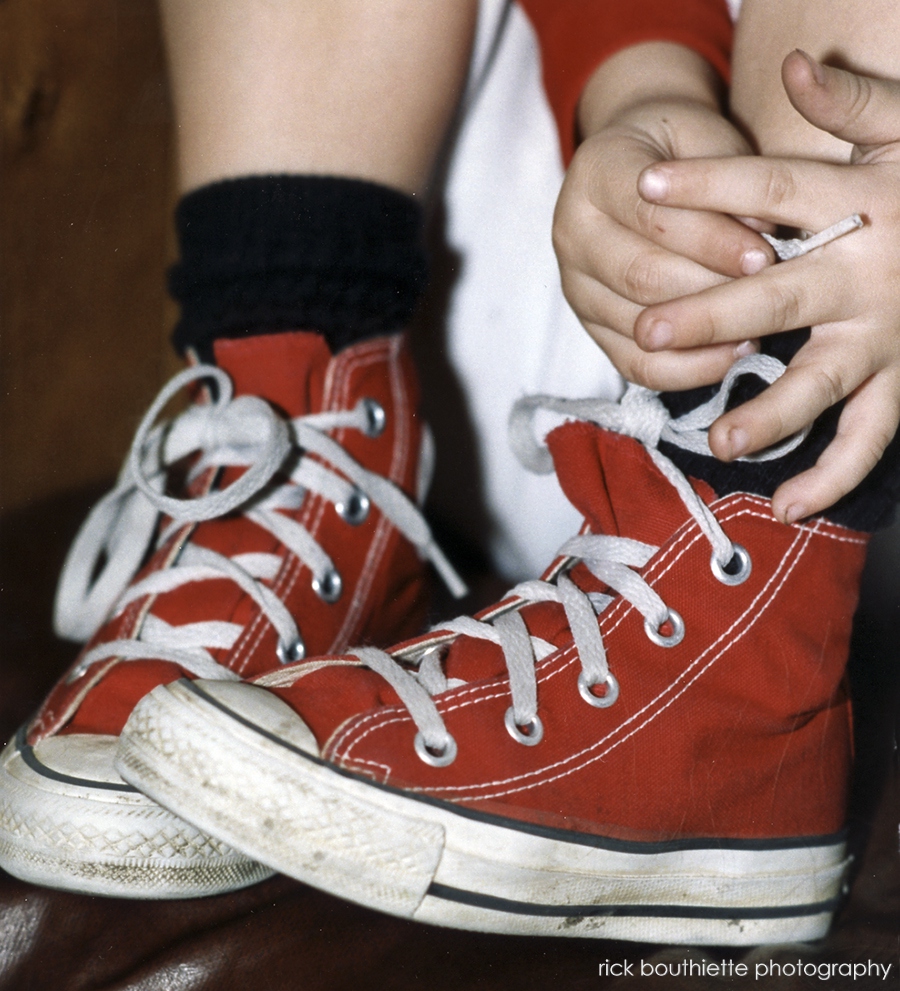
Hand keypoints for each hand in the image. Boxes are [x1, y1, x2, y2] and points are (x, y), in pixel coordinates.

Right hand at [554, 95, 774, 390]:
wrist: (637, 165)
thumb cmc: (682, 150)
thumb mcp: (706, 135)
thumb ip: (729, 178)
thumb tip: (763, 235)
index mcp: (597, 172)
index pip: (652, 218)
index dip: (710, 241)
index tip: (764, 257)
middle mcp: (572, 233)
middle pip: (640, 277)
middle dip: (709, 291)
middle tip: (766, 298)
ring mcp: (576, 286)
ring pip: (637, 325)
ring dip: (702, 334)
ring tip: (758, 330)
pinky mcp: (590, 326)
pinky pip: (634, 364)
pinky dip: (685, 370)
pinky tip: (731, 355)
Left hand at [635, 52, 899, 522]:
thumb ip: (856, 106)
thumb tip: (796, 68)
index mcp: (867, 206)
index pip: (774, 191)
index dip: (708, 184)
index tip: (642, 184)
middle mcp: (872, 278)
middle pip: (781, 297)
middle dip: (713, 314)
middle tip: (651, 330)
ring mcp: (889, 338)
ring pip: (825, 384)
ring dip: (771, 414)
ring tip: (719, 439)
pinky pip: (869, 440)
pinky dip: (831, 476)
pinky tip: (786, 508)